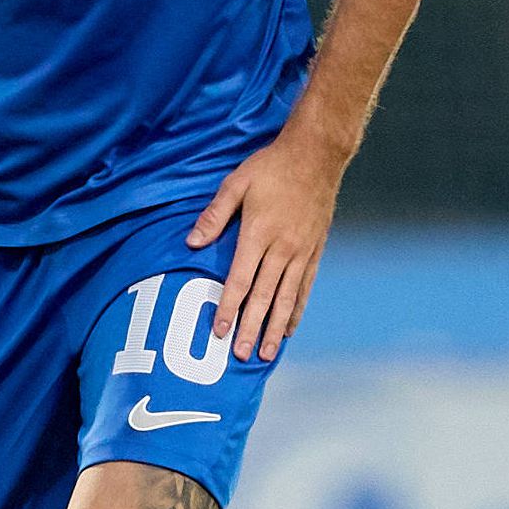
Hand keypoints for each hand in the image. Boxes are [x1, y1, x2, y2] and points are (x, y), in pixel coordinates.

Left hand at [186, 124, 346, 363]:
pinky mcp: (315, 250)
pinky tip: (289, 328)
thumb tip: (191, 243)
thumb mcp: (236, 183)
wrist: (317, 154)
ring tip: (265, 352)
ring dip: (274, 327)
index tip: (219, 330)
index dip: (228, 307)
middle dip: (249, 327)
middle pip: (264, 296)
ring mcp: (301, 251)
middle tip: (239, 355)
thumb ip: (214, 215)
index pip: (241, 279)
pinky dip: (296, 310)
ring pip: (287, 298)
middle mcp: (282, 248)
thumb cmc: (271, 166)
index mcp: (259, 233)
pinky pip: (305, 287)